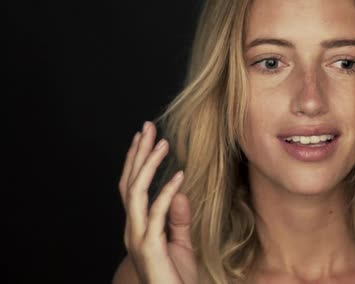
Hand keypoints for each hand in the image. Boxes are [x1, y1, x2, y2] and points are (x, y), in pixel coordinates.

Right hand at [119, 121, 198, 282]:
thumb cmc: (177, 277)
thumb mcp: (182, 243)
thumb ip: (178, 219)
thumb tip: (179, 191)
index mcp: (138, 226)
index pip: (133, 187)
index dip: (138, 161)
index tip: (147, 137)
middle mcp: (133, 229)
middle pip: (130, 183)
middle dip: (138, 154)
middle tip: (148, 127)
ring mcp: (138, 238)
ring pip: (136, 193)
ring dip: (149, 165)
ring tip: (163, 144)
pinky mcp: (149, 247)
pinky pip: (156, 214)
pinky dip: (167, 193)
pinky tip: (179, 176)